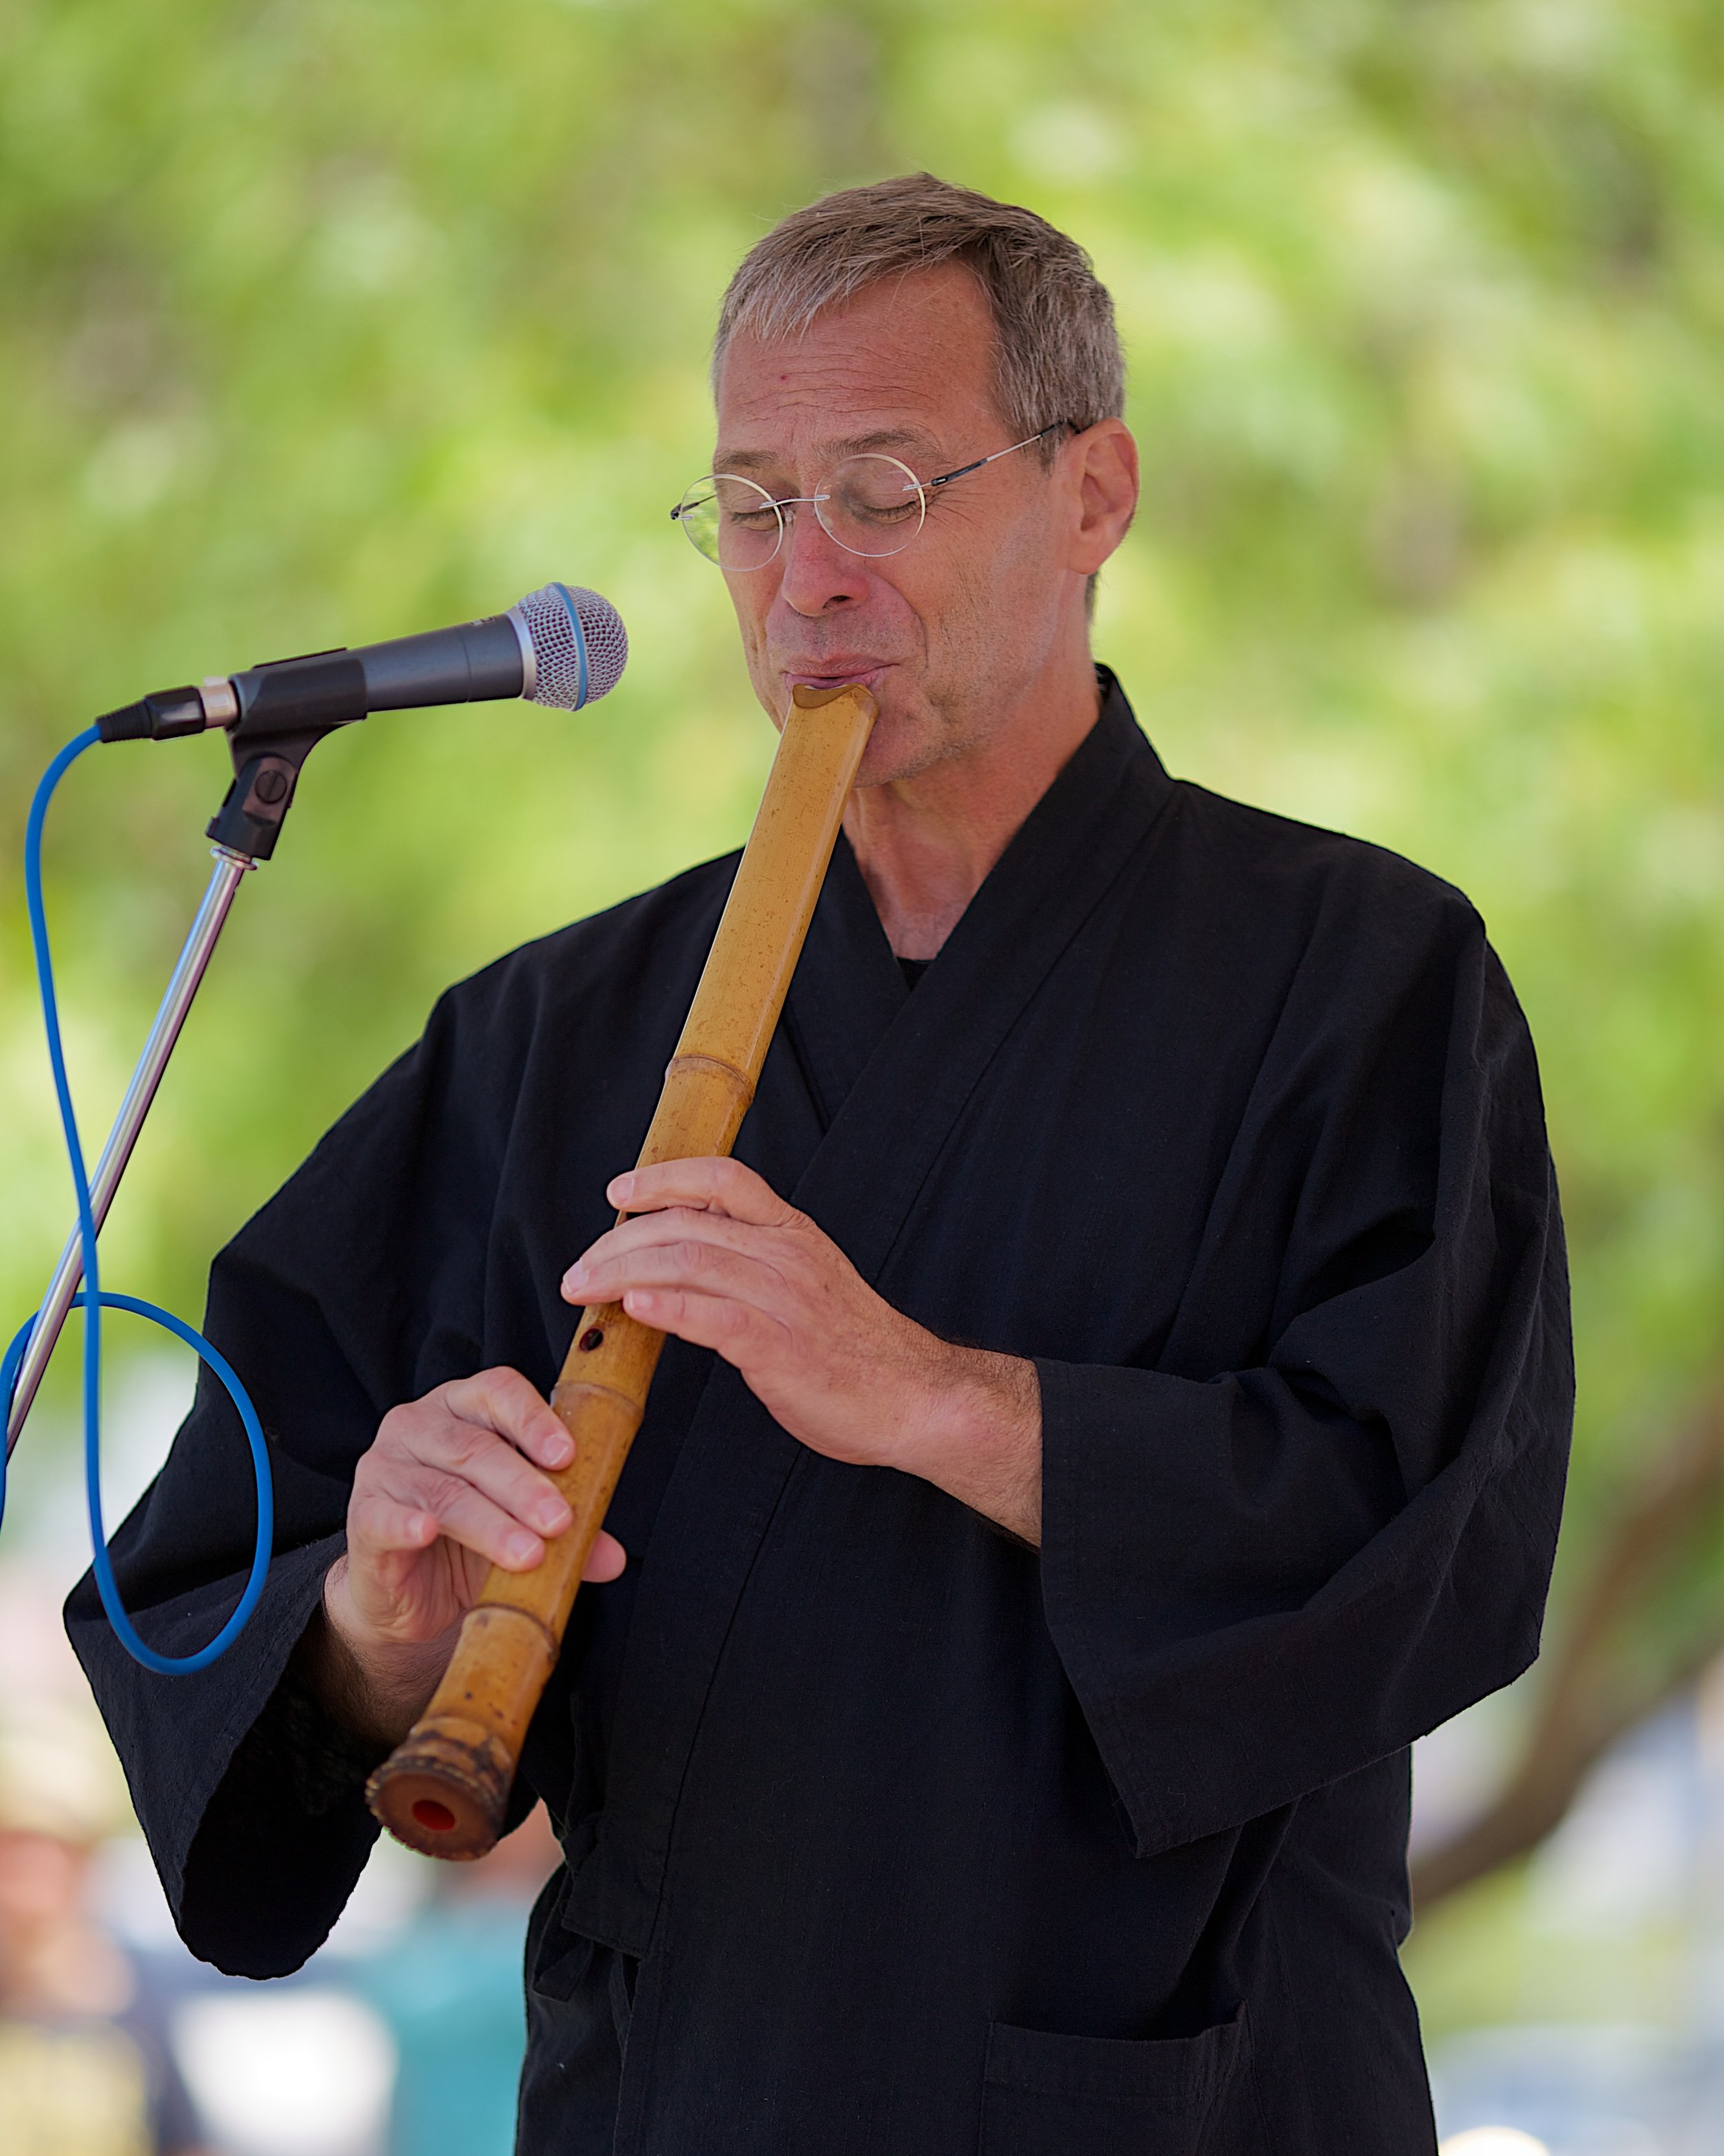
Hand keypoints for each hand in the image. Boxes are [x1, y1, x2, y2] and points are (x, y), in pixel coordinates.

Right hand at [313, 1368, 625, 1745]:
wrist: (410, 1595)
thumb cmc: (472, 1541)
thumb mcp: (525, 1528)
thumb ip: (569, 1534)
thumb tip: (613, 1557)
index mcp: (463, 1408)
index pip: (498, 1391)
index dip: (534, 1420)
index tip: (568, 1456)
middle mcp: (419, 1424)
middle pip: (476, 1446)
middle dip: (525, 1486)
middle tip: (561, 1521)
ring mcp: (384, 1467)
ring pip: (444, 1489)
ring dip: (491, 1522)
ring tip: (528, 1554)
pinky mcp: (363, 1515)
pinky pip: (385, 1516)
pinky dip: (408, 1523)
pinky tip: (427, 1532)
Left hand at [562, 1158, 1041, 1541]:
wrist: (914, 1397)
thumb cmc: (852, 1350)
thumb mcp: (806, 1284)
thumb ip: (752, 1264)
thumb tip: (681, 1261)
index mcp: (792, 1232)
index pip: (722, 1178)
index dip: (663, 1177)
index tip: (618, 1192)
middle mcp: (786, 1253)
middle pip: (685, 1225)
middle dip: (618, 1244)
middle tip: (576, 1273)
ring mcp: (785, 1298)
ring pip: (688, 1263)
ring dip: (622, 1274)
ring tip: (582, 1291)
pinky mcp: (781, 1347)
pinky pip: (714, 1318)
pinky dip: (667, 1309)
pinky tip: (633, 1311)